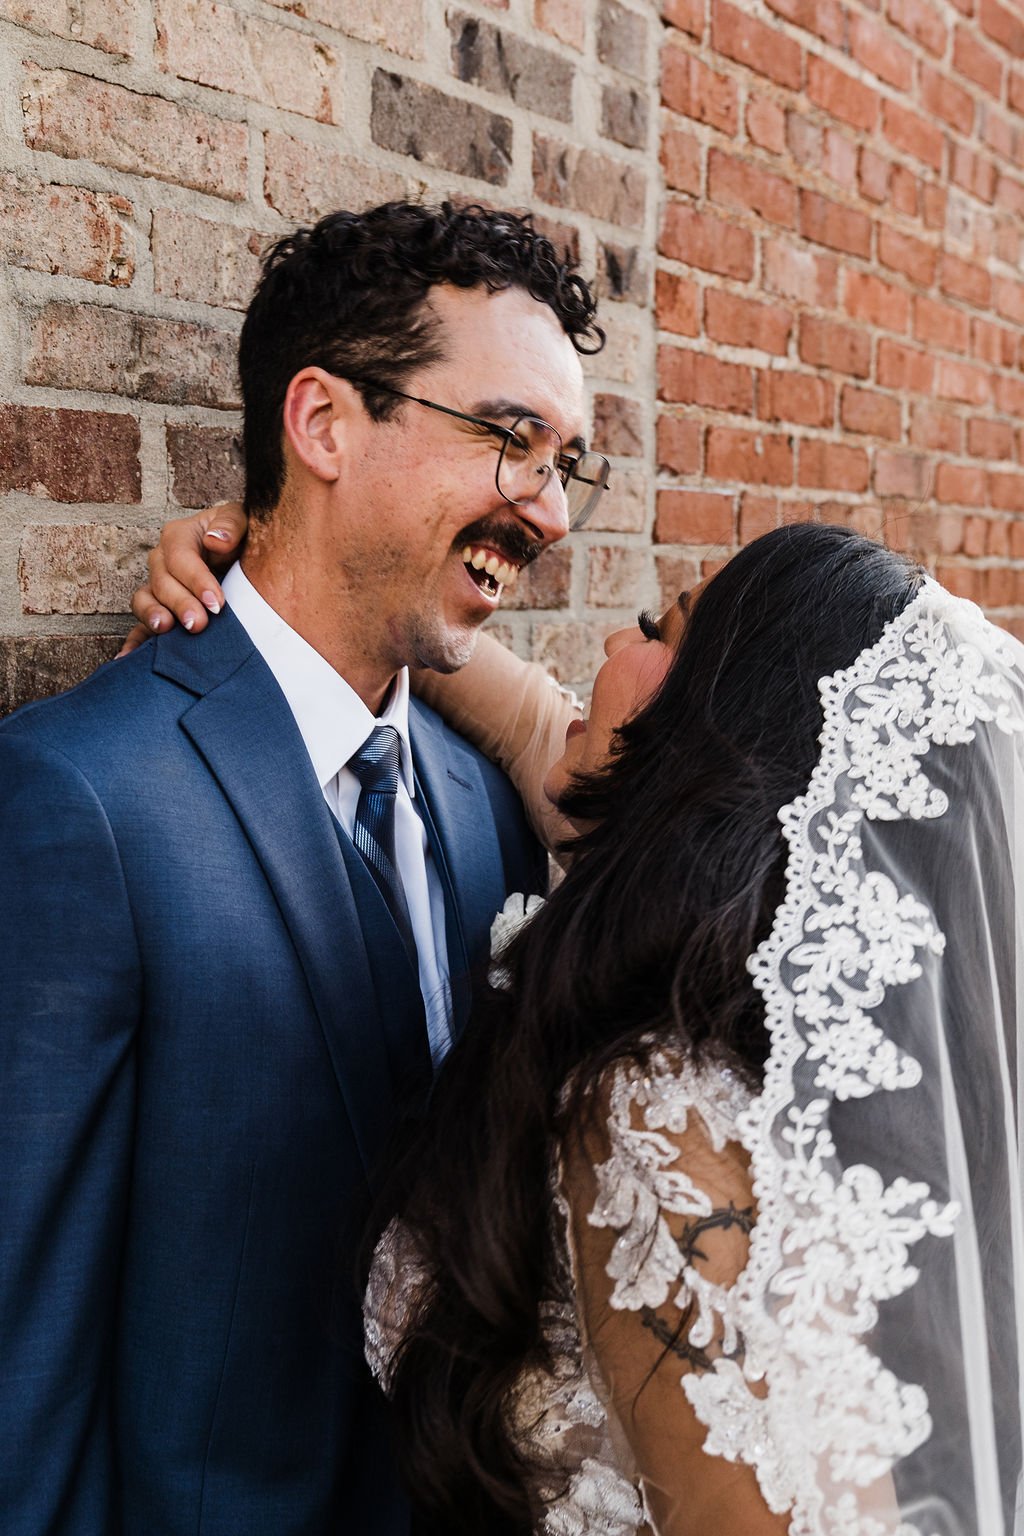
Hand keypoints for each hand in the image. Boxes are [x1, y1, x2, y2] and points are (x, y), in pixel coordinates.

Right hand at [117, 502, 248, 655]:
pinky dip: (133, 643)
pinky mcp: (159, 611)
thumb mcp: (242, 520)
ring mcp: (157, 587)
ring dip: (152, 616)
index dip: (196, 580)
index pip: (180, 557)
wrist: (242, 557)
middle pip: (161, 582)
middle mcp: (162, 561)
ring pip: (143, 601)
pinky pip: (139, 627)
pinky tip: (128, 658)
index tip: (216, 603)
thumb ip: (231, 525)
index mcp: (179, 537)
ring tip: (165, 629)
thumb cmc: (241, 536)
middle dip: (180, 604)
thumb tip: (215, 540)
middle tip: (199, 624)